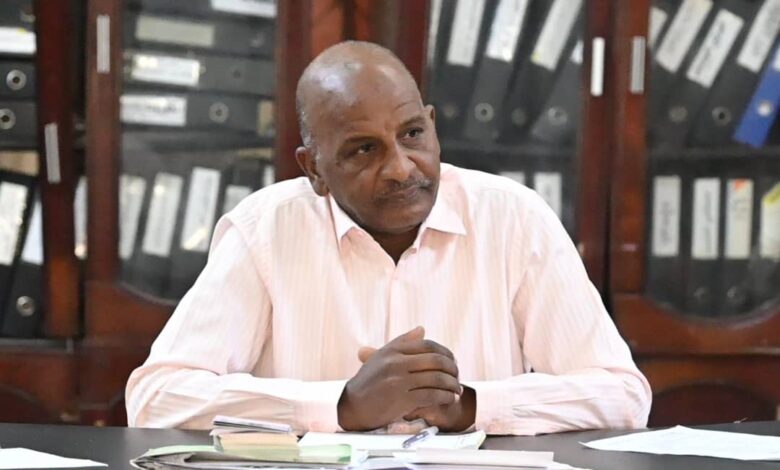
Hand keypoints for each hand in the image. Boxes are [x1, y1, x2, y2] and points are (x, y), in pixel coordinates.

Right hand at [357, 336, 475, 432]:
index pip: (428, 345)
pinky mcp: (402, 400)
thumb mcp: (382, 357)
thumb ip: (403, 342)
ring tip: (456, 390)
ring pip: (437, 379)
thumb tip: (422, 329)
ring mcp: (399, 381)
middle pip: (436, 361)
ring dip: (452, 385)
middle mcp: (396, 363)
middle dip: (453, 369)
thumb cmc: (368, 381)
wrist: (353, 405)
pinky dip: (445, 397)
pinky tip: (449, 399)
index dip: (445, 352)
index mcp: (393, 351)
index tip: (452, 361)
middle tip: (457, 376)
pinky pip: (432, 396)